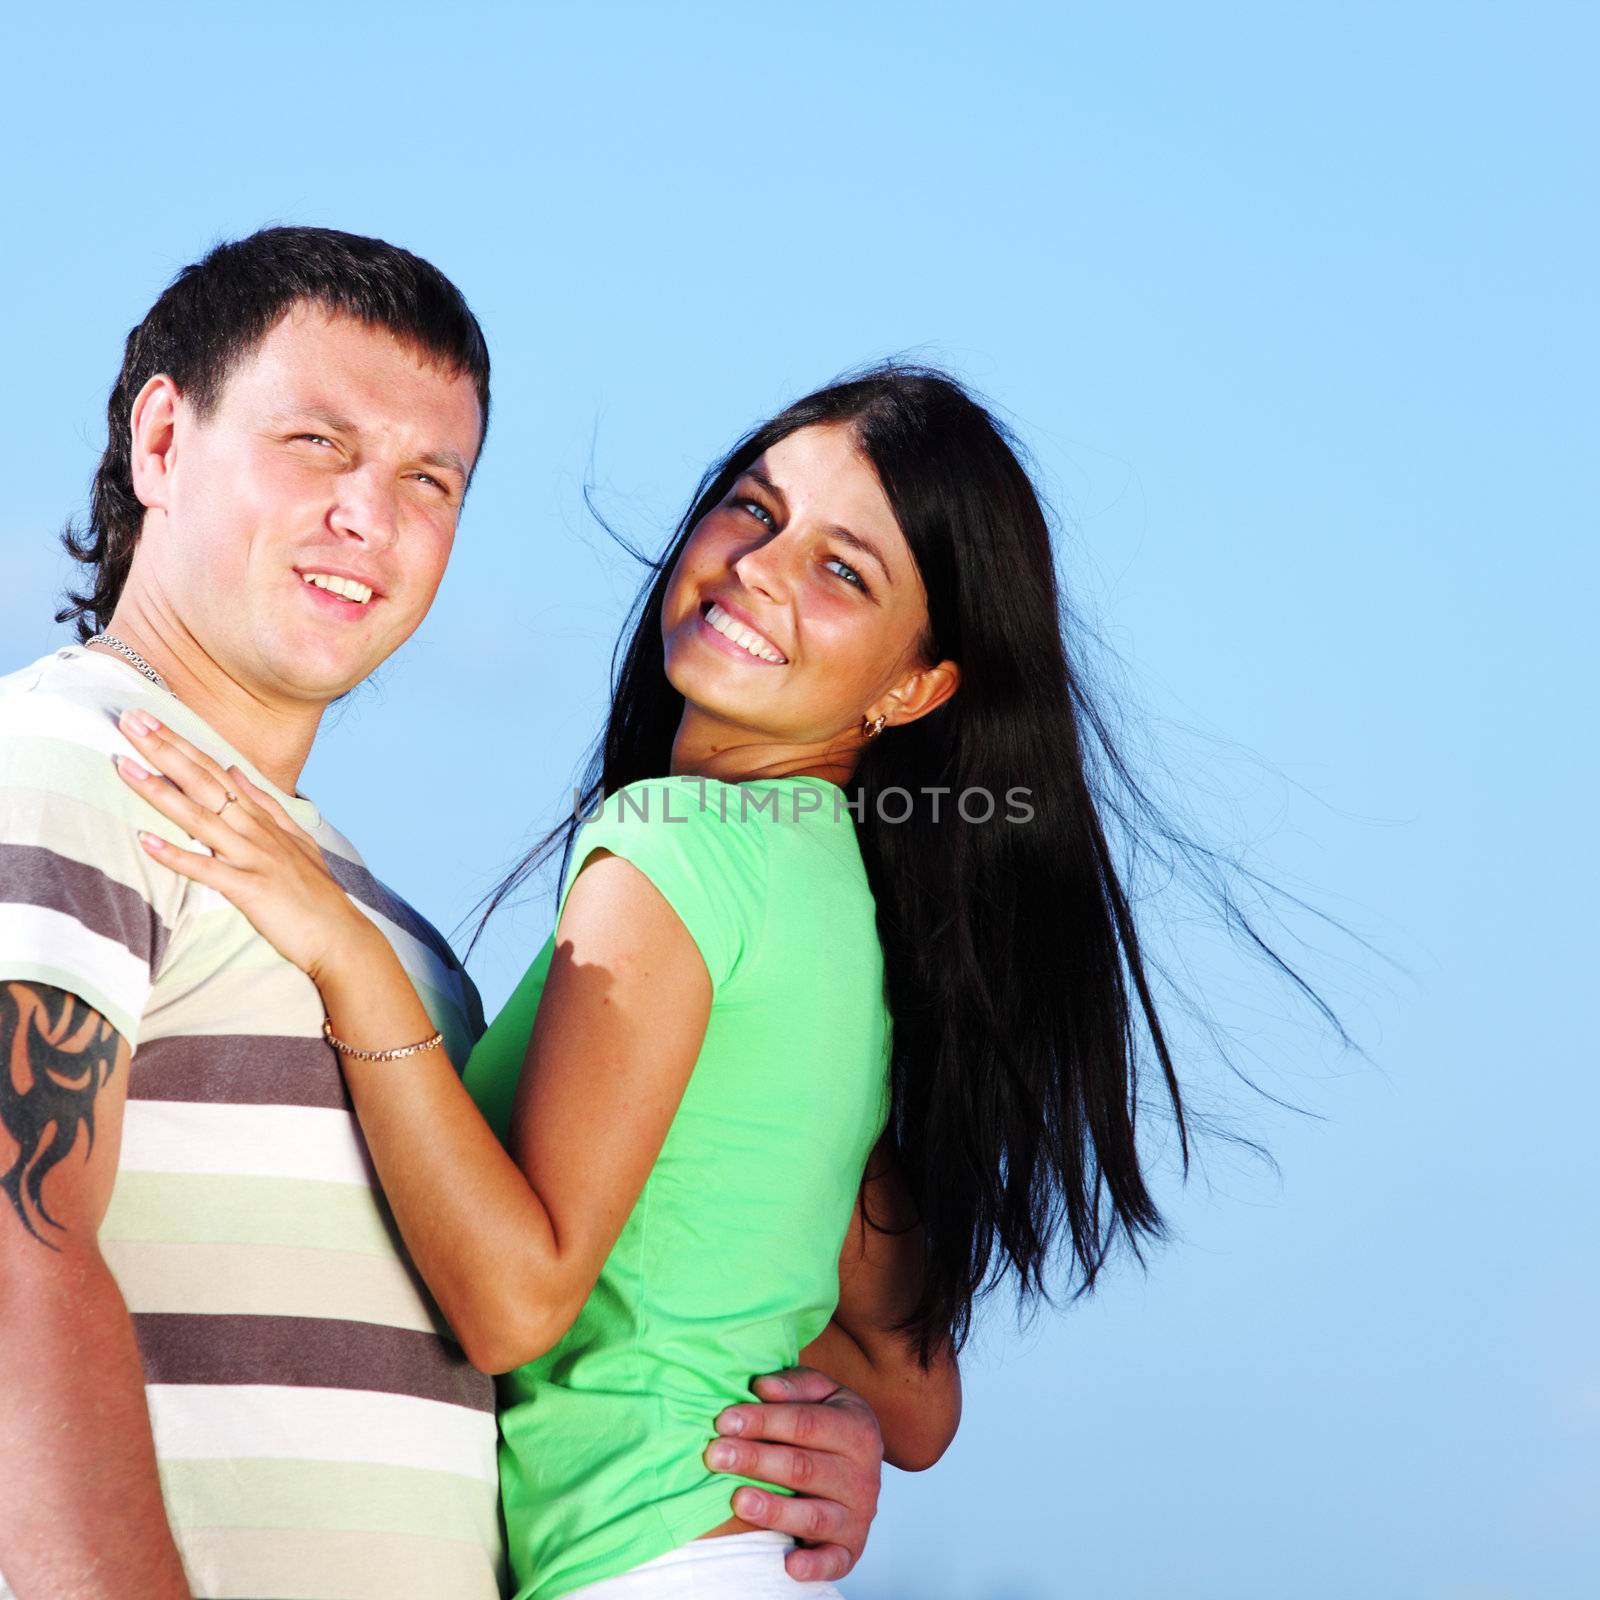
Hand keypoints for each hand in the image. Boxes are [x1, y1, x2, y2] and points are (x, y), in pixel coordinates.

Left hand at [114, 709, 365, 981]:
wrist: (339, 935)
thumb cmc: (314, 893)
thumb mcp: (295, 838)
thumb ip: (265, 803)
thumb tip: (236, 769)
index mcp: (263, 818)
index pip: (216, 771)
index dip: (182, 744)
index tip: (150, 719)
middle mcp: (257, 831)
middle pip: (205, 783)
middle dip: (166, 751)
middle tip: (132, 721)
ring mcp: (254, 858)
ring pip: (201, 819)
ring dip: (161, 793)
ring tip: (127, 768)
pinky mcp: (251, 889)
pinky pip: (208, 870)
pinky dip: (177, 856)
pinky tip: (147, 842)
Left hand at [705, 1366, 883, 1583]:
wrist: (860, 1464)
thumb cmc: (828, 1423)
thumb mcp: (821, 1393)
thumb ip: (793, 1386)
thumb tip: (761, 1387)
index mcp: (857, 1428)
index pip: (804, 1423)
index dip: (762, 1421)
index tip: (724, 1421)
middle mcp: (862, 1474)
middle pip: (803, 1468)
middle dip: (755, 1460)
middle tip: (715, 1456)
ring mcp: (857, 1514)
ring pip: (813, 1515)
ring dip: (774, 1510)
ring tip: (737, 1500)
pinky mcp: (851, 1548)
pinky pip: (835, 1561)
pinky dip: (814, 1566)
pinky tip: (789, 1563)